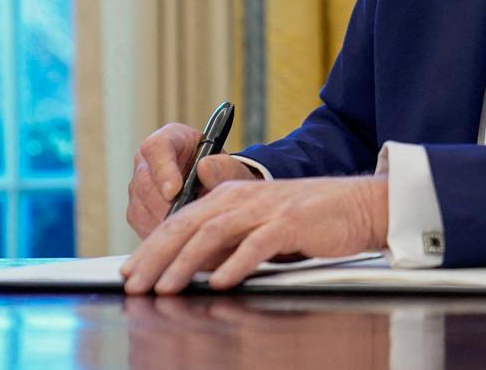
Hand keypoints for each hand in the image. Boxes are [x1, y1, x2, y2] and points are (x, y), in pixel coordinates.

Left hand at [120, 175, 388, 294]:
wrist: (356, 205)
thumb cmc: (307, 221)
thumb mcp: (257, 227)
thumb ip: (226, 242)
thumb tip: (191, 268)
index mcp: (230, 196)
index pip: (179, 221)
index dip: (150, 247)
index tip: (129, 273)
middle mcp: (242, 198)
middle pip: (188, 225)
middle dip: (155, 257)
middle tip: (134, 285)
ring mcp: (266, 209)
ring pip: (214, 233)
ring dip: (185, 263)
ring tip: (166, 289)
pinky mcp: (291, 222)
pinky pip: (257, 243)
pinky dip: (236, 264)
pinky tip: (221, 284)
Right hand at [126, 122, 255, 238]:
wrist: (220, 194)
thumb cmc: (225, 176)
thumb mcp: (233, 170)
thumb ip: (225, 168)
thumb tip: (205, 168)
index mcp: (170, 140)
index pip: (156, 148)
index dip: (163, 170)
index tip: (175, 191)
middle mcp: (148, 162)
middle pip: (144, 183)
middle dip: (165, 206)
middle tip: (186, 222)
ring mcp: (139, 189)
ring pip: (139, 209)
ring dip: (163, 224)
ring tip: (189, 233)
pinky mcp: (138, 213)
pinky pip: (141, 227)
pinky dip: (160, 237)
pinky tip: (181, 243)